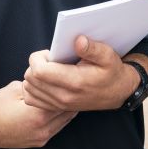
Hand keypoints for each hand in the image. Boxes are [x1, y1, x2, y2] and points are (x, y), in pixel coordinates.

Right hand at [0, 80, 75, 148]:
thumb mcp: (16, 89)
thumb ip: (36, 86)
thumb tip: (50, 80)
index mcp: (37, 115)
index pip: (63, 99)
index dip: (67, 87)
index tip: (71, 77)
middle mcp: (42, 129)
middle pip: (67, 112)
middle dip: (70, 98)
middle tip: (74, 85)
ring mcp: (42, 138)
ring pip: (64, 121)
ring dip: (66, 108)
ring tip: (68, 95)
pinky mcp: (39, 142)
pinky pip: (56, 128)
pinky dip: (59, 117)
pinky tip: (57, 107)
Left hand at [21, 36, 137, 111]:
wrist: (118, 92)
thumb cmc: (112, 72)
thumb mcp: (108, 56)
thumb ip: (92, 48)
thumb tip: (78, 40)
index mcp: (74, 82)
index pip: (39, 71)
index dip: (38, 58)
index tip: (50, 53)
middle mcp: (64, 96)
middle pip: (31, 78)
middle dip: (36, 64)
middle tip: (51, 59)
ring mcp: (59, 104)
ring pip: (28, 88)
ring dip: (34, 75)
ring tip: (49, 69)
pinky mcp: (56, 108)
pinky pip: (31, 99)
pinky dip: (33, 88)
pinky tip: (45, 80)